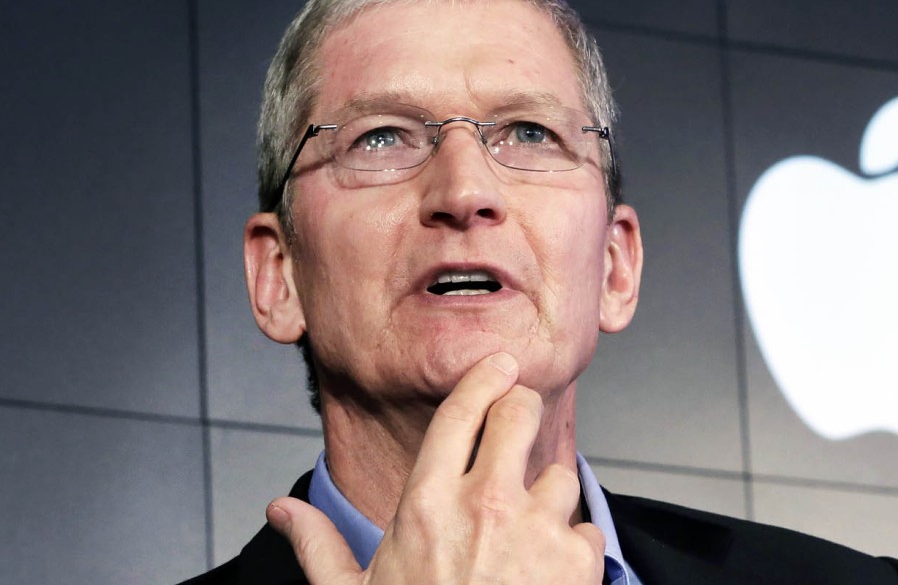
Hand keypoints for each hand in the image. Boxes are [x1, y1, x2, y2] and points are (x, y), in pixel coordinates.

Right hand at [266, 352, 604, 583]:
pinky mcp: (577, 562)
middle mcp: (484, 506)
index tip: (499, 365)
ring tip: (524, 534)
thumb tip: (281, 511)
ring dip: (546, 495)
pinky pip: (585, 528)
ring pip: (559, 474)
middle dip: (521, 410)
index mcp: (426, 506)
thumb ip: (319, 547)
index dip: (483, 378)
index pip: (460, 412)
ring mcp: (535, 531)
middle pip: (519, 414)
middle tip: (519, 420)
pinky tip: (546, 572)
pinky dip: (572, 546)